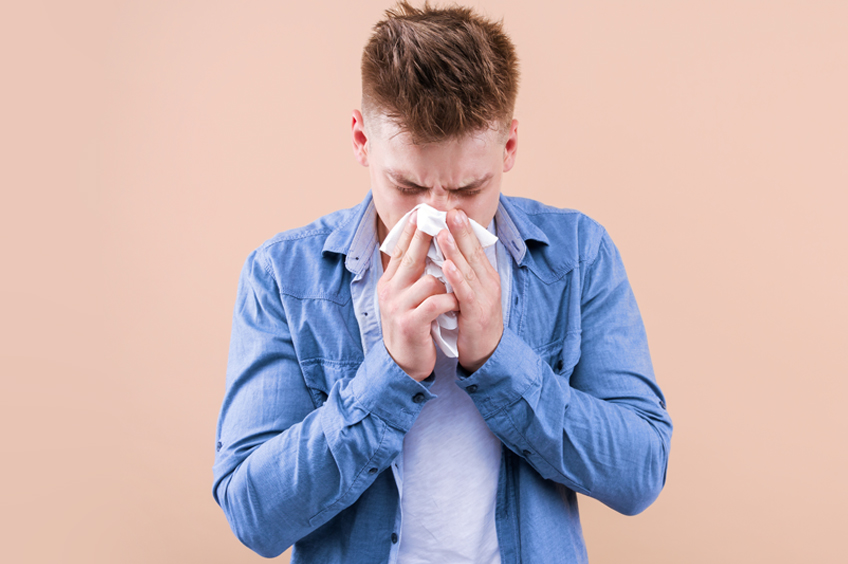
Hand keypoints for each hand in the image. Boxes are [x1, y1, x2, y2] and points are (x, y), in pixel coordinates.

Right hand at [378, 212, 458, 380]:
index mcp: (389, 282)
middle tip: (441, 219)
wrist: (402, 364)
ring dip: (449, 283)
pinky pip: (436, 303)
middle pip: (411, 257)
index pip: (400, 250)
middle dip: (427, 236)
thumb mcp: (405, 299)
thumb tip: (426, 250)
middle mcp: (390, 291)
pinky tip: (457, 305)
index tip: (423, 212)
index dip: (411, 230)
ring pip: (429, 281)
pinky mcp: (410, 323)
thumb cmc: (411, 327)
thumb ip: (412, 277)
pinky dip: (450, 301)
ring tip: (458, 289)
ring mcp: (398, 307)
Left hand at [437, 209, 502, 372]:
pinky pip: (465, 293)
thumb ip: (462, 273)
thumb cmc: (474, 321)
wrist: (487, 353)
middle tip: (450, 211)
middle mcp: (488, 283)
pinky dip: (456, 278)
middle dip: (462, 231)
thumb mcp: (469, 292)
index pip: (475, 248)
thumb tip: (447, 253)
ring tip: (443, 232)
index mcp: (485, 276)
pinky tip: (447, 266)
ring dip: (455, 249)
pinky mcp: (477, 313)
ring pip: (468, 269)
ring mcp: (484, 297)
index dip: (464, 229)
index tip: (453, 210)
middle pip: (474, 252)